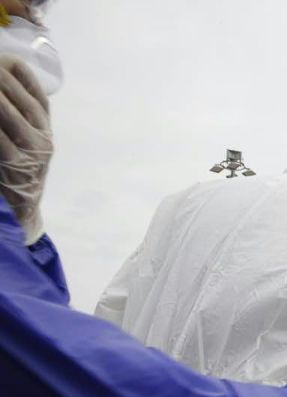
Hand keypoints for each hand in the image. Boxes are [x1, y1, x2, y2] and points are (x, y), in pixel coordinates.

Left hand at [0, 55, 51, 244]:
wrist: (21, 209)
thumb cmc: (18, 171)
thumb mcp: (25, 142)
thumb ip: (17, 118)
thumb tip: (5, 84)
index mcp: (46, 128)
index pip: (36, 92)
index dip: (20, 73)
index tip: (6, 60)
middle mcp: (43, 137)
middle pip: (20, 97)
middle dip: (0, 79)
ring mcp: (32, 151)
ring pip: (8, 112)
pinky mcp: (16, 164)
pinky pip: (1, 138)